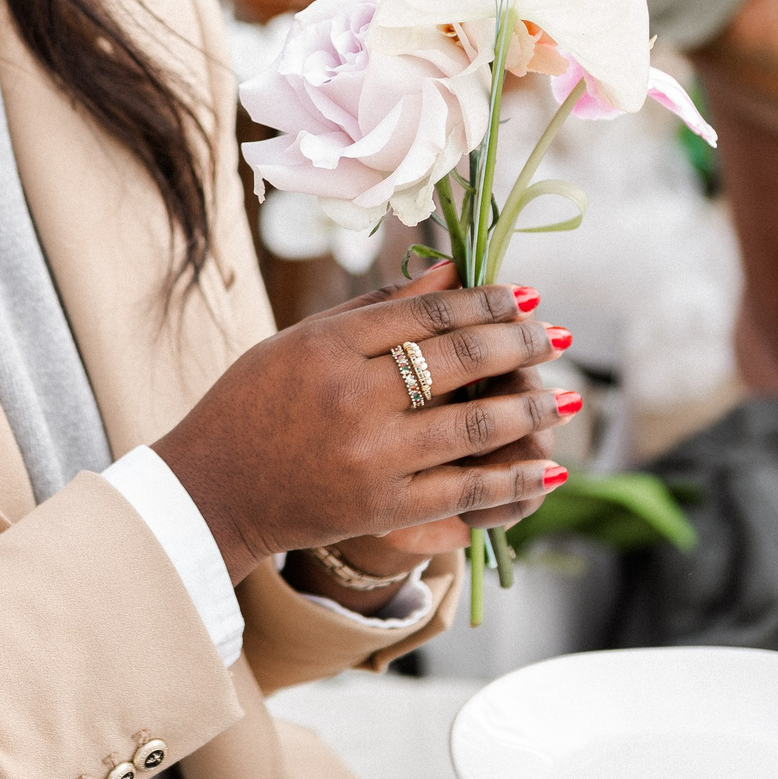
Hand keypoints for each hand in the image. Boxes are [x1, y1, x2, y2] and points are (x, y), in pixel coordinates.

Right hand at [153, 263, 573, 582]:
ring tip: (564, 396)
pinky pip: (463, 490)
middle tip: (554, 335)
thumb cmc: (253, 403)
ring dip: (528, 409)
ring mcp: (369, 456)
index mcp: (329, 345)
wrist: (213, 491)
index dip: (485, 302)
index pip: (426, 313)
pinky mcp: (381, 508)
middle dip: (518, 344)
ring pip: (472, 426)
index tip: (524, 296)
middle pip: (457, 360)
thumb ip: (376, 309)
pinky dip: (512, 479)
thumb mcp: (301, 341)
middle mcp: (352, 396)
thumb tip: (452, 270)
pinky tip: (548, 467)